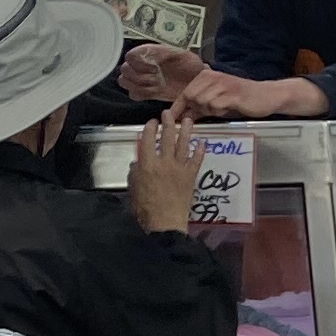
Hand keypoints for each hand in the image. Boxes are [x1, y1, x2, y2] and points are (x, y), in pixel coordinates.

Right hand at [117, 41, 203, 100]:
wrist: (197, 80)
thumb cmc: (191, 65)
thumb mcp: (181, 54)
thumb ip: (163, 53)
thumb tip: (150, 56)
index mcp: (149, 52)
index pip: (130, 56)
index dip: (138, 62)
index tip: (153, 66)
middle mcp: (143, 65)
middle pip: (125, 69)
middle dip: (137, 74)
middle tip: (154, 77)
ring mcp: (143, 78)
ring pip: (125, 81)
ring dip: (137, 84)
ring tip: (153, 85)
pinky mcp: (147, 92)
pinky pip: (133, 94)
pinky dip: (139, 94)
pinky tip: (151, 92)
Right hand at [128, 113, 207, 233]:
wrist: (164, 222)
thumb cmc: (145, 208)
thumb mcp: (133, 187)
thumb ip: (135, 172)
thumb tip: (138, 163)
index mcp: (147, 164)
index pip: (147, 140)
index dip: (150, 128)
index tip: (152, 122)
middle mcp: (164, 162)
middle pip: (167, 138)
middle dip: (168, 123)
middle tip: (169, 113)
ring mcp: (179, 168)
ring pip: (183, 145)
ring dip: (186, 131)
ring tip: (188, 120)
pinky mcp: (191, 176)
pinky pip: (196, 160)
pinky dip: (200, 151)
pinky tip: (202, 142)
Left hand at [169, 67, 318, 121]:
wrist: (266, 96)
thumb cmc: (240, 99)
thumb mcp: (216, 101)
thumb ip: (199, 107)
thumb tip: (182, 117)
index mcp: (206, 76)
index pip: (185, 93)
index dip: (177, 108)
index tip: (171, 119)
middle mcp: (212, 77)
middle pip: (191, 97)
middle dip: (197, 108)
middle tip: (211, 111)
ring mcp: (222, 84)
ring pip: (202, 102)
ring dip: (210, 110)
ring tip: (223, 108)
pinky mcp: (231, 93)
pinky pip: (215, 106)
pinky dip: (219, 111)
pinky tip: (229, 108)